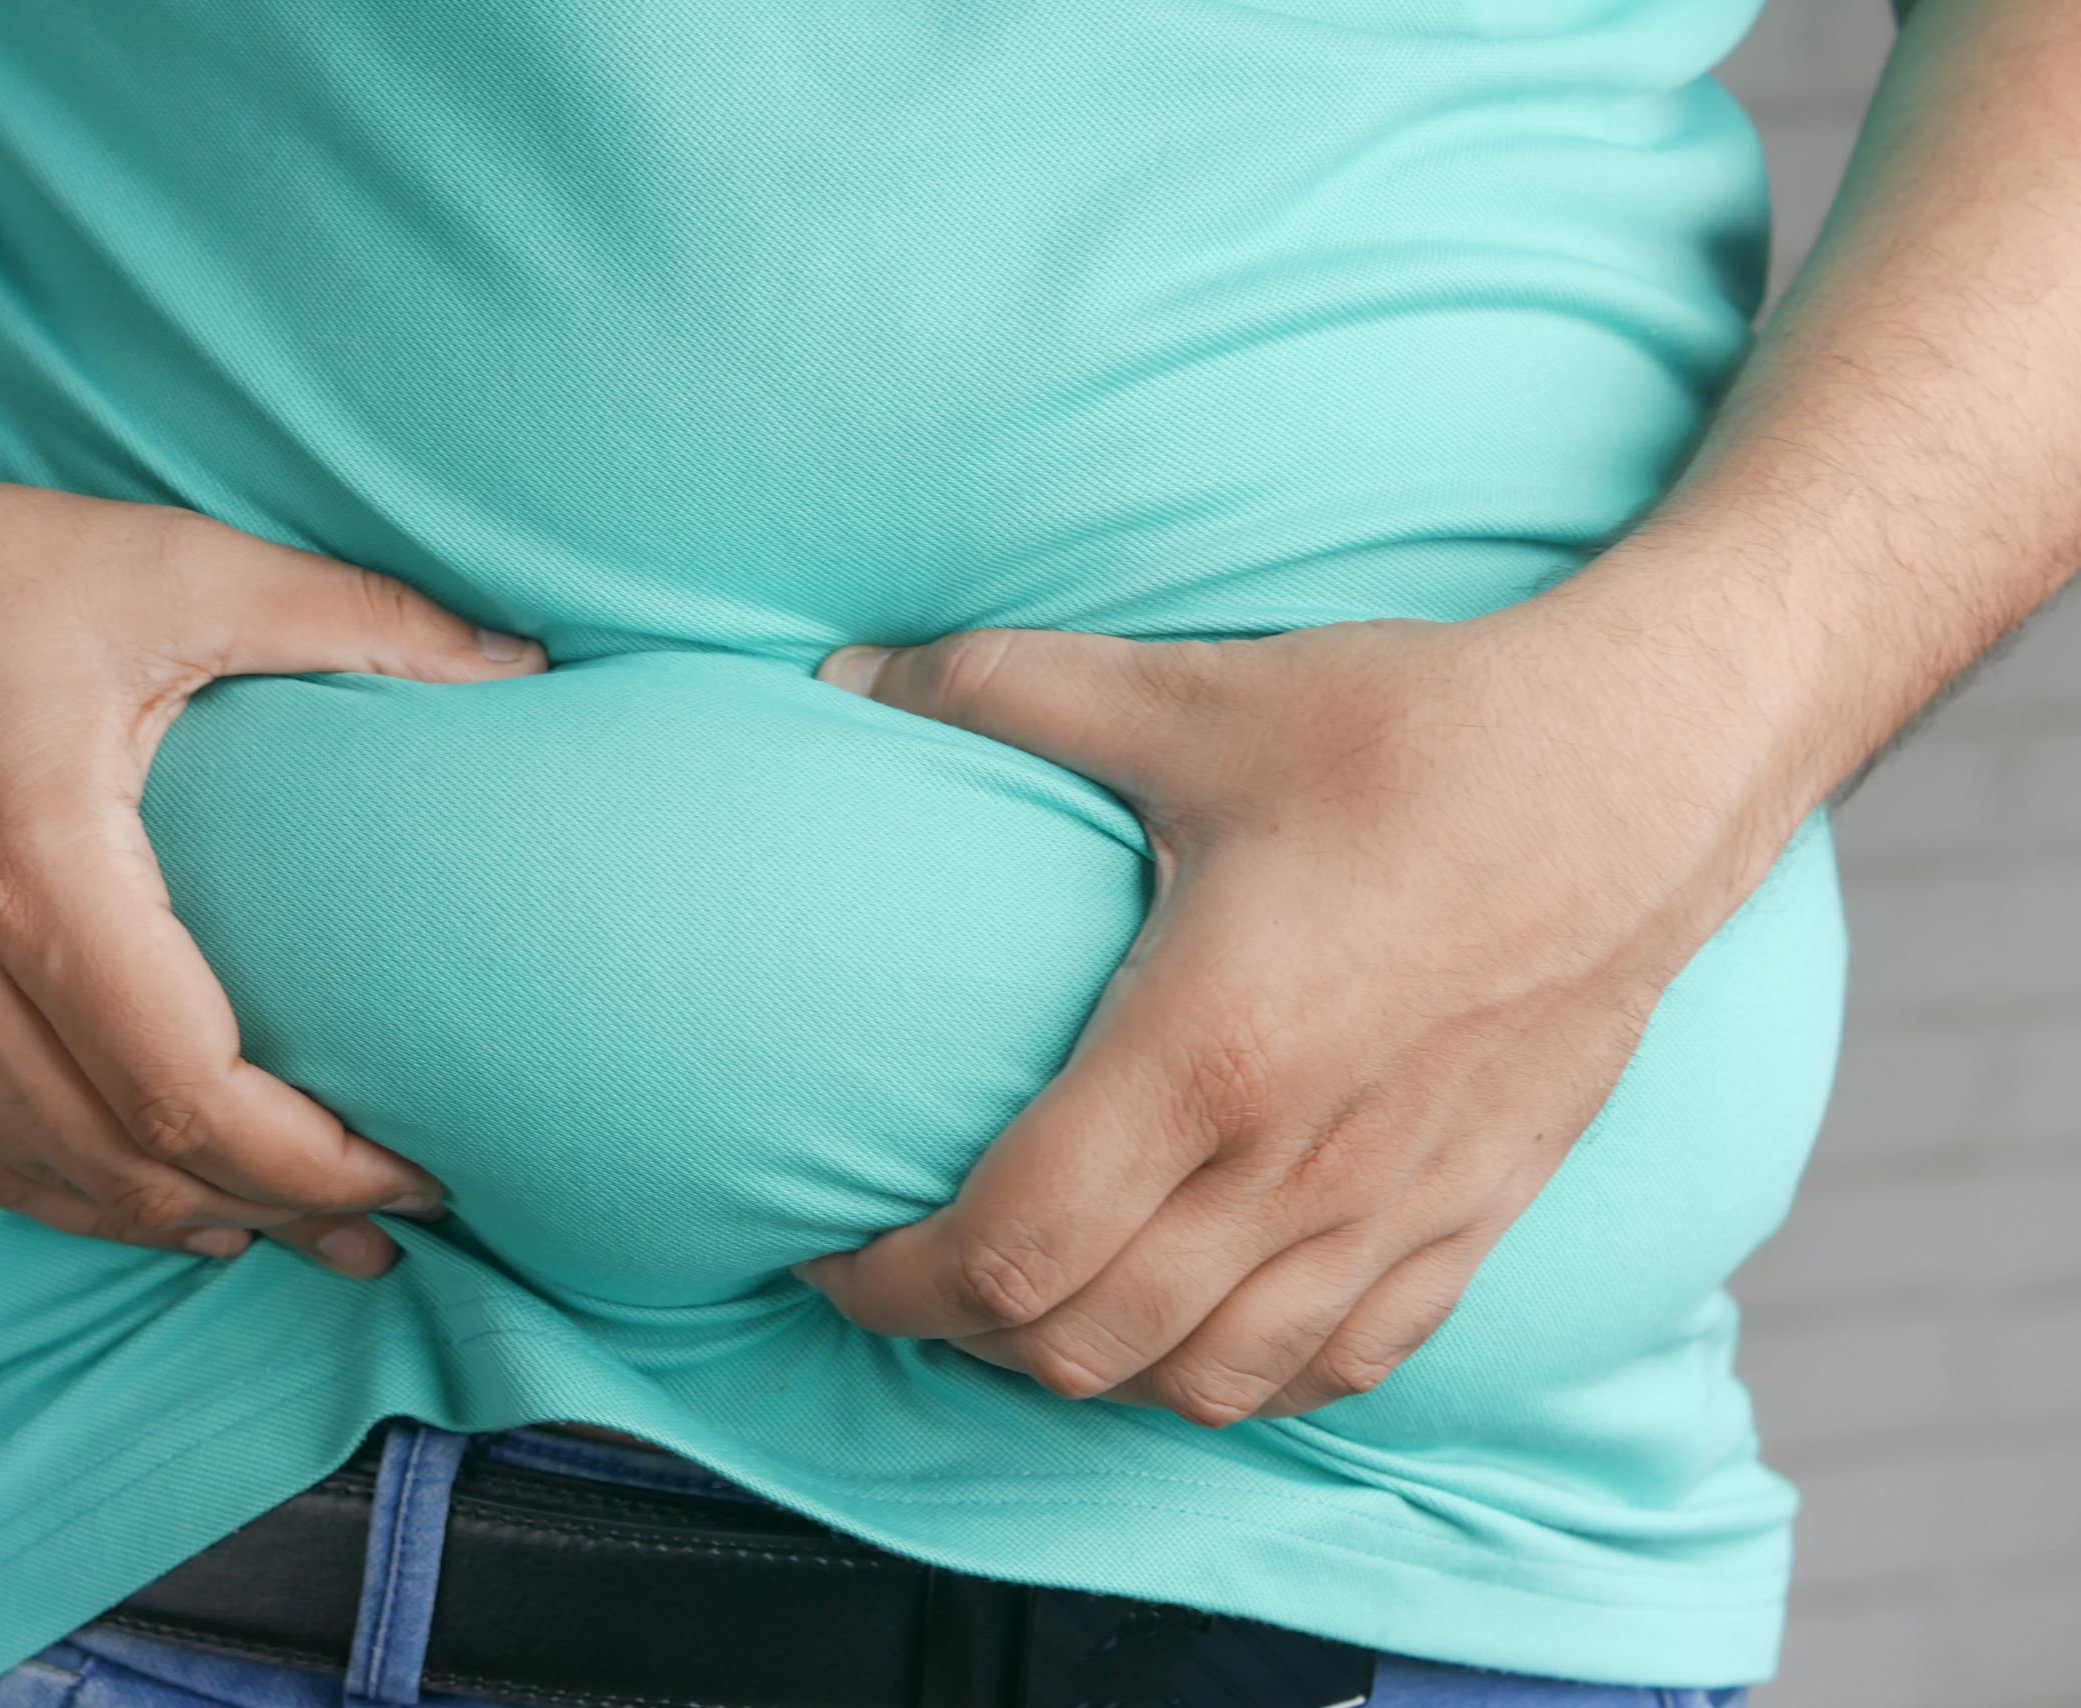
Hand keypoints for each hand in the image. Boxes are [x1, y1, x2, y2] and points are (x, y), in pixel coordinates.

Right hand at [0, 431, 545, 1275]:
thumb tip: (522, 666)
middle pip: (130, 1160)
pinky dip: (72, 1196)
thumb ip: (359, 618)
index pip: (192, 1090)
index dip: (317, 1163)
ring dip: (179, 1221)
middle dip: (277, 1213)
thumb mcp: (171, 566)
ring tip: (292, 1237)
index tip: (418, 1174)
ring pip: (46, 1180)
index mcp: (31, 864)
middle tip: (386, 1233)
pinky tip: (152, 1202)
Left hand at [793, 600, 1791, 1422]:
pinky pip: (1340, 1368)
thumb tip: (841, 678)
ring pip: (1204, 1382)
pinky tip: (1195, 1322)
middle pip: (1084, 1347)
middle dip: (964, 1335)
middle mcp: (1298, 1167)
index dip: (892, 1283)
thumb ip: (1000, 692)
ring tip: (1035, 1302)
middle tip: (913, 1271)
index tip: (833, 1251)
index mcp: (1208, 1053)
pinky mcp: (1476, 1219)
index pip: (1009, 1250)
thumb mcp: (1195, 697)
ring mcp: (1396, 1211)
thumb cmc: (1423, 733)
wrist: (1654, 765)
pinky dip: (1239, 1376)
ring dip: (1091, 1369)